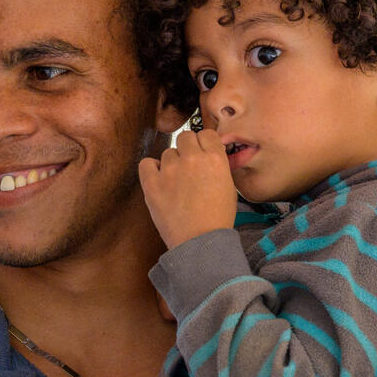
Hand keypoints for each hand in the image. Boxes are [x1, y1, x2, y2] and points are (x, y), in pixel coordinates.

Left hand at [138, 128, 237, 248]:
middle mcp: (192, 159)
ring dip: (172, 162)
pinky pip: (147, 163)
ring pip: (168, 152)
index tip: (203, 154)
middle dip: (188, 149)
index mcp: (215, 158)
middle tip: (190, 167)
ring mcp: (170, 170)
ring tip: (177, 183)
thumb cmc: (217, 218)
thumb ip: (218, 165)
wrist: (200, 242)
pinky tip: (160, 180)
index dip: (204, 144)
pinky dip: (152, 169)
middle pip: (186, 137)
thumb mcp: (229, 186)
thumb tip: (210, 154)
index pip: (207, 134)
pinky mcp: (152, 183)